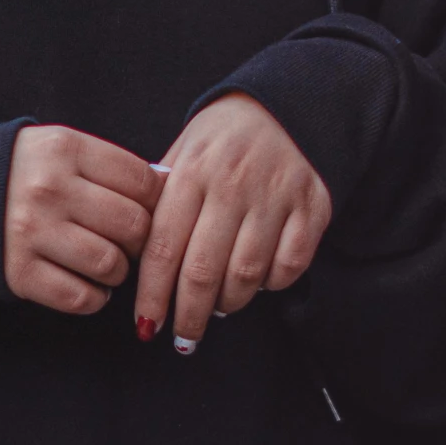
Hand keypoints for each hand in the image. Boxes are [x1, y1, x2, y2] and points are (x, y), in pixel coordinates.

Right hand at [4, 125, 162, 314]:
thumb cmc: (23, 173)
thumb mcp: (60, 149)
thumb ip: (108, 166)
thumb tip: (167, 189)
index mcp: (64, 148)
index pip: (142, 180)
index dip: (157, 200)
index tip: (147, 208)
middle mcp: (49, 189)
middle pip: (134, 225)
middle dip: (141, 239)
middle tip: (128, 240)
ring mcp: (32, 232)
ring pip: (111, 264)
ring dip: (118, 270)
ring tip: (105, 262)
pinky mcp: (19, 273)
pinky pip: (81, 297)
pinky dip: (94, 297)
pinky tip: (87, 284)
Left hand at [135, 93, 330, 351]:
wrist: (285, 106)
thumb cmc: (223, 139)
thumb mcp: (183, 152)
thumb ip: (160, 198)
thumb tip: (133, 254)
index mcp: (192, 172)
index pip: (163, 247)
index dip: (153, 295)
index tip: (147, 326)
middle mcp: (232, 185)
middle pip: (203, 271)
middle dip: (189, 315)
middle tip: (184, 338)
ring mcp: (275, 197)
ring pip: (246, 274)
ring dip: (229, 303)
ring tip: (218, 309)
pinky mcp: (312, 207)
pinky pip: (289, 266)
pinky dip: (272, 284)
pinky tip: (259, 282)